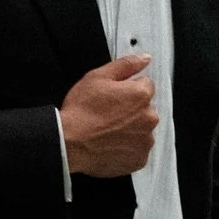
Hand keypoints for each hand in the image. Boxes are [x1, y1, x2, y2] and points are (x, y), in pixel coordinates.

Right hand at [60, 55, 158, 177]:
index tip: (113, 97)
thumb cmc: (81, 111)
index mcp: (142, 95)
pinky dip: (127, 148)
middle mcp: (149, 118)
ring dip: (130, 130)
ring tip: (107, 131)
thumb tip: (144, 58)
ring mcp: (145, 141)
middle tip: (107, 115)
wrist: (68, 143)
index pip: (145, 86)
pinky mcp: (139, 160)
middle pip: (145, 109)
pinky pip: (137, 150)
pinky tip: (110, 144)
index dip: (127, 89)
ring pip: (142, 130)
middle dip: (131, 110)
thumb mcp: (98, 77)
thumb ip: (126, 65)